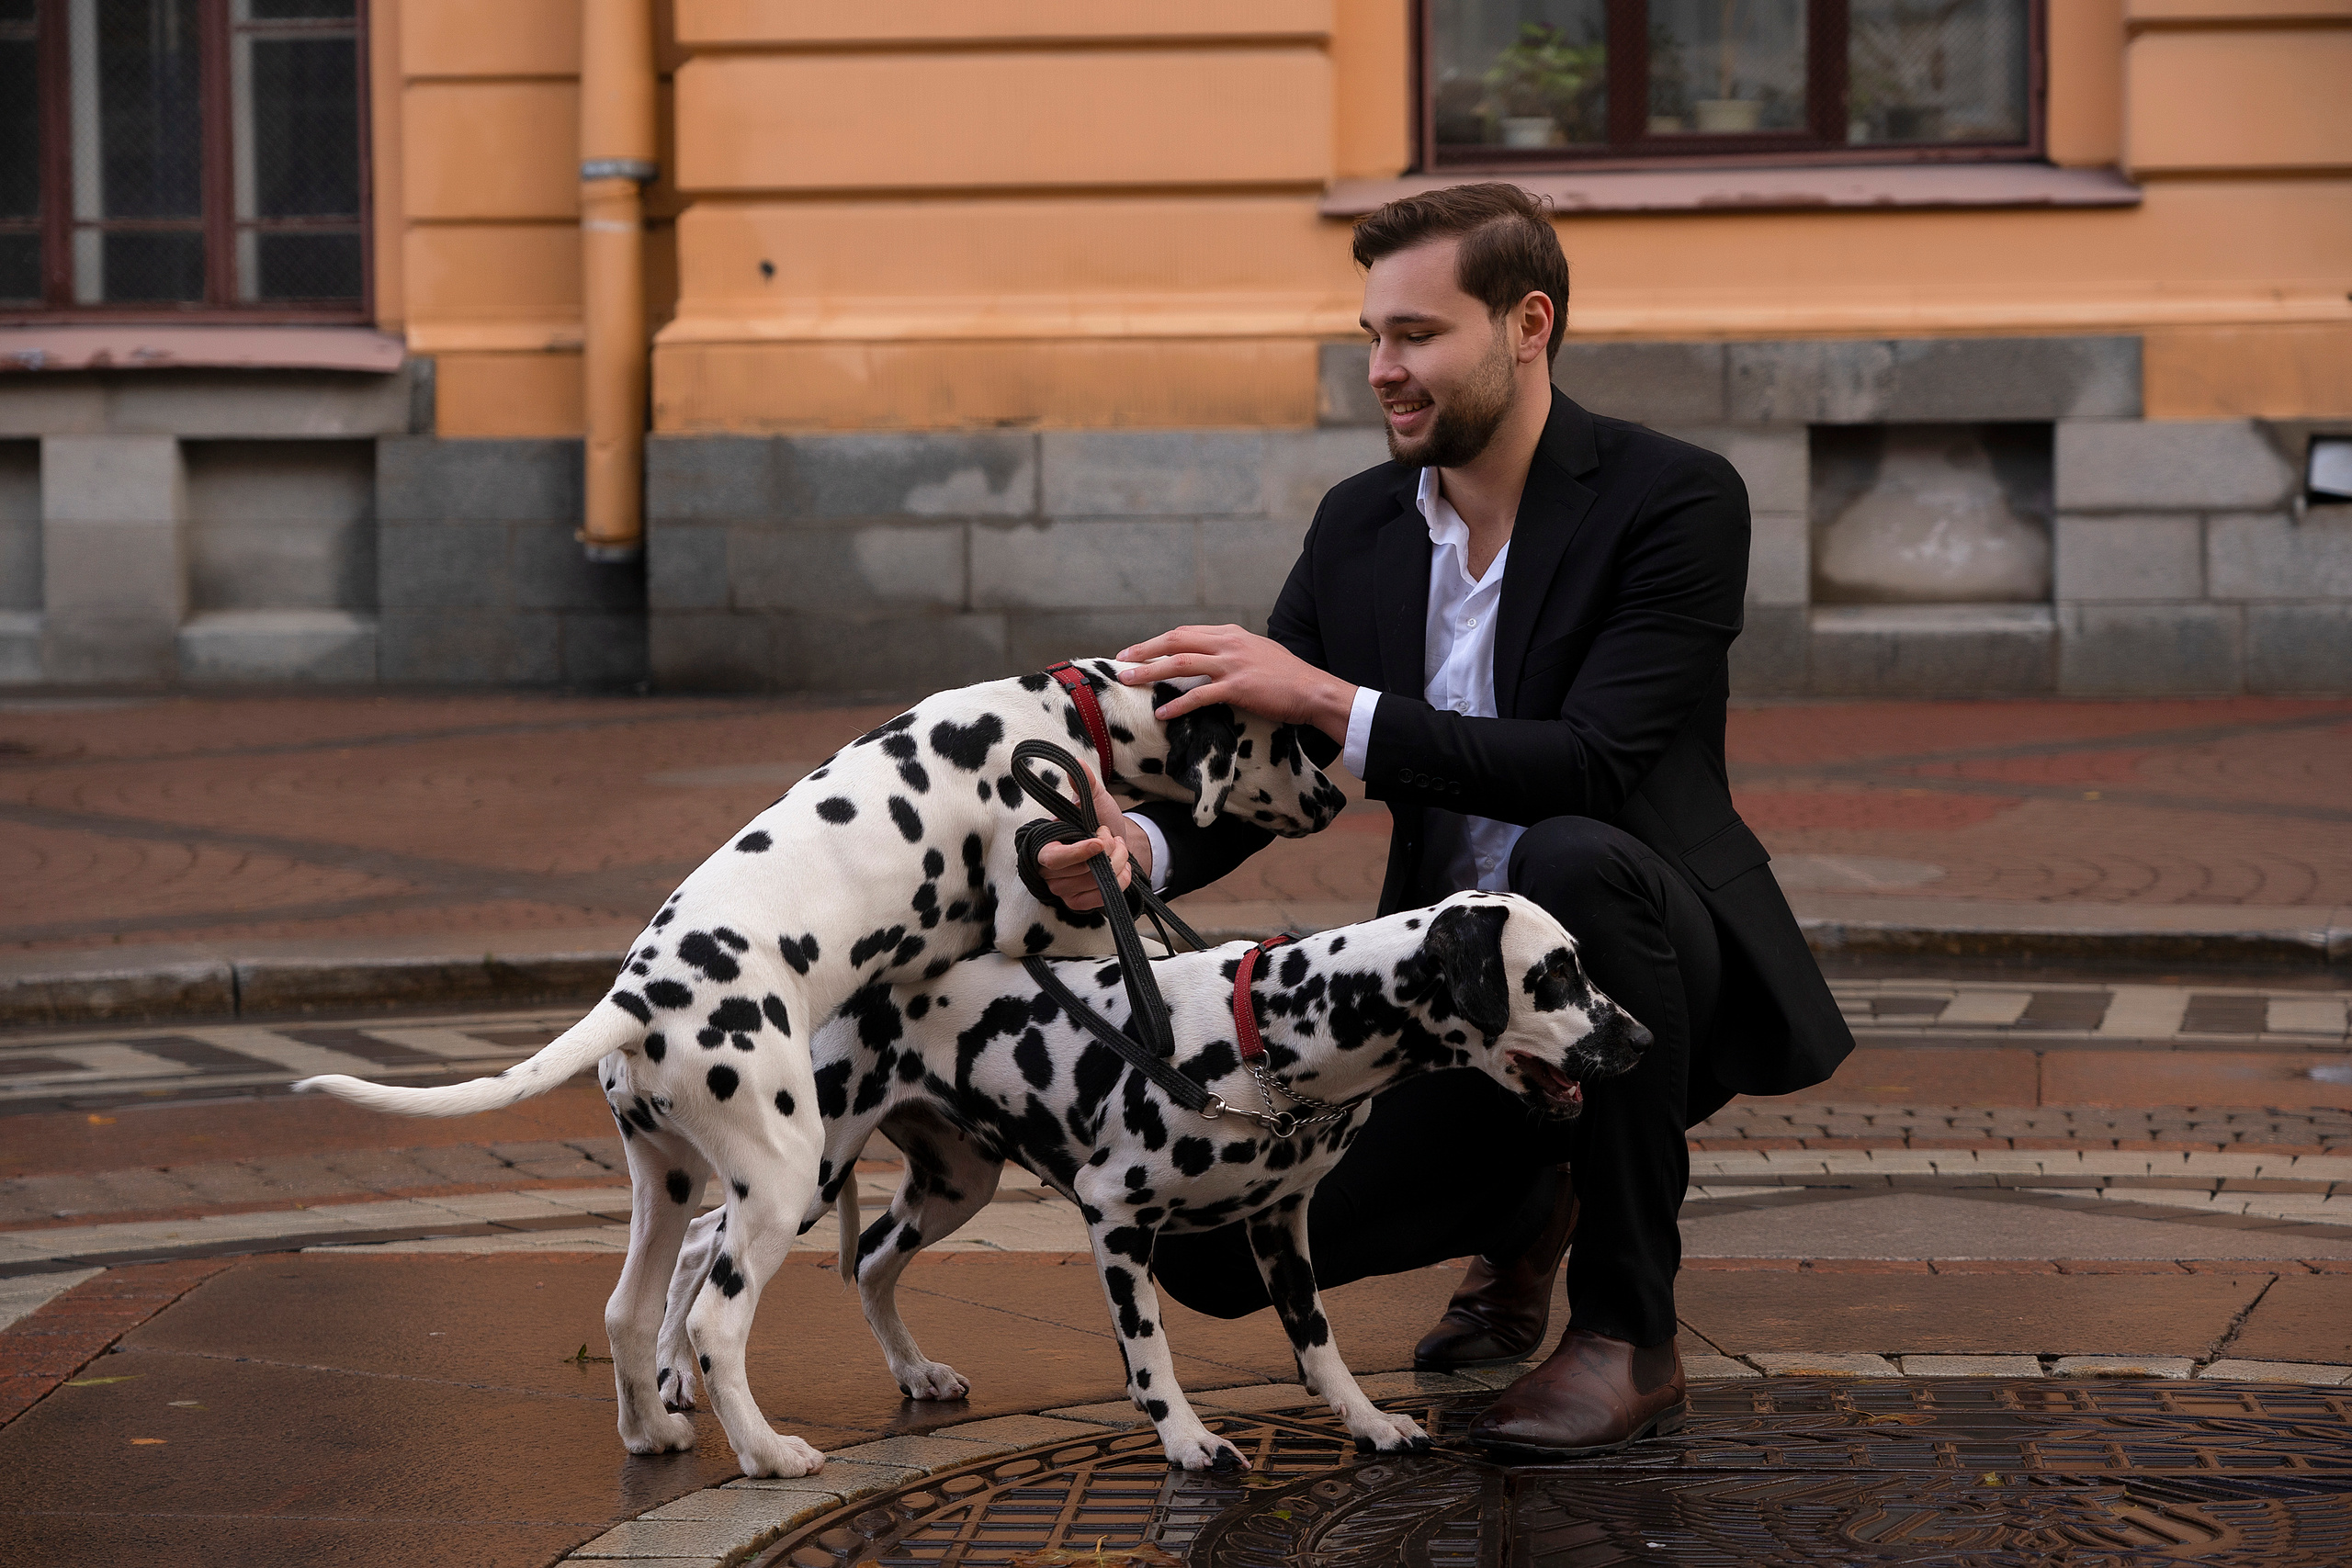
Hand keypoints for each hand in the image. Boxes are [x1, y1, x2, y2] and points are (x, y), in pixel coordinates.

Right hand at [1030, 764, 1148, 910]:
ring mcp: (1062, 890)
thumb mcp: (1095, 800)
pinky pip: (1101, 899)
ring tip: (1118, 848)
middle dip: (1107, 853)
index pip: (1052, 857)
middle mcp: (1047, 871)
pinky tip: (1122, 868)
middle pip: (1079, 872)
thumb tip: (1076, 764)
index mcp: (1043, 844)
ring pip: (1094, 884)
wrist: (1118, 842)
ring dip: (1117, 864)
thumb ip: (1085, 784)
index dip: (1077, 852)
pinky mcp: (1077, 904)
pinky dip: (1120, 881)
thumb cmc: (1101, 820)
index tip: (1100, 841)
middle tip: (1112, 837)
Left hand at [1116, 624, 1356, 742]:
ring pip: (1180, 664)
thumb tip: (1212, 658)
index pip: (1185, 633)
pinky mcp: (1239, 687)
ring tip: (1129, 681)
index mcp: (1231, 634)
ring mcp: (1232, 664)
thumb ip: (1233, 651)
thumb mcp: (1258, 653)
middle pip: (1176, 642)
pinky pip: (1200, 695)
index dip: (1158, 642)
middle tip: (1122, 662)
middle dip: (1145, 651)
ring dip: (1150, 672)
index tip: (1139, 652)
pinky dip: (1178, 703)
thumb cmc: (1288, 676)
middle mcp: (1228, 643)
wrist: (1313, 690)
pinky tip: (1163, 712)